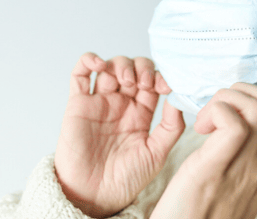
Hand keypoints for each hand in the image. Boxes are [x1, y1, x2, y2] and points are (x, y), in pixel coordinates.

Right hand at [54, 53, 184, 217]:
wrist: (95, 196)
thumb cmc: (126, 178)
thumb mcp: (157, 153)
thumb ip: (171, 127)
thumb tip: (178, 99)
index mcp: (142, 112)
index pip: (153, 81)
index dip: (159, 77)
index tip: (165, 86)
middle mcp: (121, 103)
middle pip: (133, 68)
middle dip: (142, 68)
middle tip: (144, 82)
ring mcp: (100, 101)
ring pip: (111, 66)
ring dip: (121, 64)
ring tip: (126, 81)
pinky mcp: (78, 103)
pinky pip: (80, 74)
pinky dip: (88, 60)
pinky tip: (100, 64)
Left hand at [150, 83, 256, 218]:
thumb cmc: (198, 213)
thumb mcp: (231, 186)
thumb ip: (241, 159)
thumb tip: (232, 127)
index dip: (253, 100)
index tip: (227, 109)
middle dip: (243, 92)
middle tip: (217, 108)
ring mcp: (245, 169)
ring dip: (228, 99)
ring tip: (207, 118)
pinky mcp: (217, 168)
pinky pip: (234, 123)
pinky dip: (217, 111)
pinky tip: (200, 127)